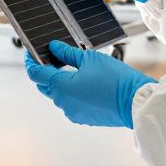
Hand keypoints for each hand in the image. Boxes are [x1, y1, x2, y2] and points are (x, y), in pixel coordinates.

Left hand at [24, 40, 156, 127]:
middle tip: (52, 57)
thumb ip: (67, 53)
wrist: (135, 102)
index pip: (35, 73)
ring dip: (59, 82)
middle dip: (45, 71)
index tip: (31, 52)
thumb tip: (53, 47)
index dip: (31, 60)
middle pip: (44, 85)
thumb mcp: (89, 58)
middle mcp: (62, 102)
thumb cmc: (115, 79)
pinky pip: (70, 103)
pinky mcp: (82, 118)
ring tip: (71, 68)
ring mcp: (72, 112)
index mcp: (61, 86)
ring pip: (58, 95)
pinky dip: (71, 93)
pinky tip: (82, 82)